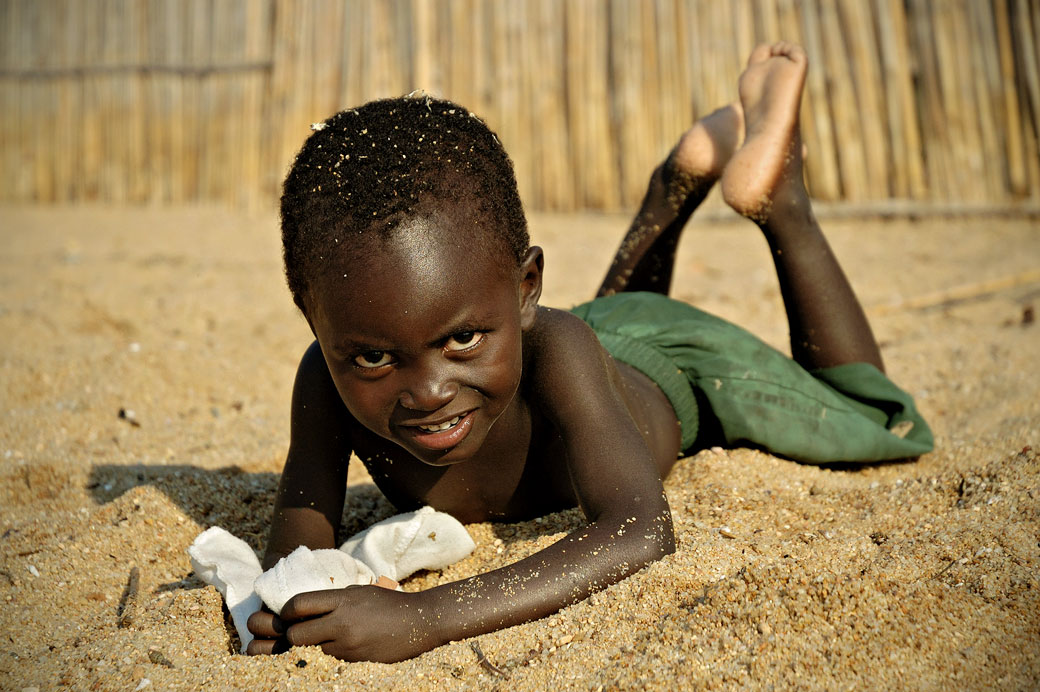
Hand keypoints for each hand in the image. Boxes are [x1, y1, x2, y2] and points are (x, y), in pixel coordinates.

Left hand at [247, 586, 435, 662]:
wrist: (420, 622)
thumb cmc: (390, 603)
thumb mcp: (360, 591)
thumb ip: (334, 599)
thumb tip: (306, 608)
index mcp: (343, 599)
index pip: (298, 604)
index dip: (287, 611)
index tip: (288, 613)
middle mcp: (342, 623)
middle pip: (296, 634)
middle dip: (292, 634)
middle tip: (299, 631)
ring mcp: (348, 645)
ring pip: (313, 650)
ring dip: (315, 645)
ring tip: (332, 636)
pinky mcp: (355, 662)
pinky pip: (332, 659)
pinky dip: (333, 653)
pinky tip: (348, 644)